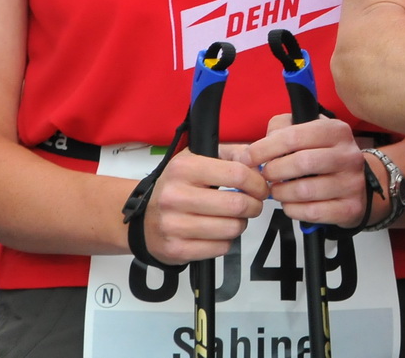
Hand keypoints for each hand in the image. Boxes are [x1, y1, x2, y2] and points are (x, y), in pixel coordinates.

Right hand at [142, 147, 267, 265]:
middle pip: (237, 204)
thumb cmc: (178, 187)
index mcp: (184, 168)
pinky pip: (220, 248)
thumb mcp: (198, 158)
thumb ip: (232, 155)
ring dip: (241, 224)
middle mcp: (175, 196)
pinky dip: (226, 241)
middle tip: (253, 205)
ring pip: (231, 228)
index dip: (257, 182)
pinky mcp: (175, 249)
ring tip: (234, 218)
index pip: (237, 174)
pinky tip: (218, 232)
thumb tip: (260, 164)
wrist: (143, 218)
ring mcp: (173, 225)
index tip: (261, 188)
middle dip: (254, 206)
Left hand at [249, 115, 368, 229]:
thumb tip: (256, 147)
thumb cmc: (324, 157)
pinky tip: (290, 203)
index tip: (249, 157)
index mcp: (336, 131)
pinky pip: (312, 212)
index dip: (265, 148)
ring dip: (281, 193)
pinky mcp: (350, 208)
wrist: (358, 183)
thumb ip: (281, 130)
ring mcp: (352, 183)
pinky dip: (293, 210)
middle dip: (273, 171)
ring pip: (304, 191)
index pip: (294, 135)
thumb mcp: (308, 133)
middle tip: (265, 176)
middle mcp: (348, 155)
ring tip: (276, 191)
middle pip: (301, 163)